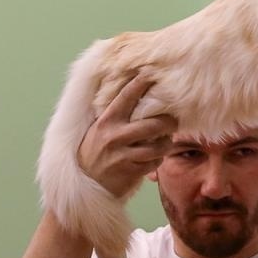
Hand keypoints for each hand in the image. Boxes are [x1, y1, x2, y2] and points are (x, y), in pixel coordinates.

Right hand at [77, 74, 178, 198]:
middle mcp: (114, 136)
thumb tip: (138, 93)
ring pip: (157, 146)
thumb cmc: (95, 152)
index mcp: (106, 121)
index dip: (141, 83)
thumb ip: (116, 115)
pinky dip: (158, 160)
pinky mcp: (130, 172)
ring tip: (166, 141)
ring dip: (166, 144)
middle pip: (151, 124)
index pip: (126, 96)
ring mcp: (122, 155)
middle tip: (173, 120)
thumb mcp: (99, 129)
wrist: (84, 184)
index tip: (154, 73)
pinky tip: (155, 157)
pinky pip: (154, 163)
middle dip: (168, 122)